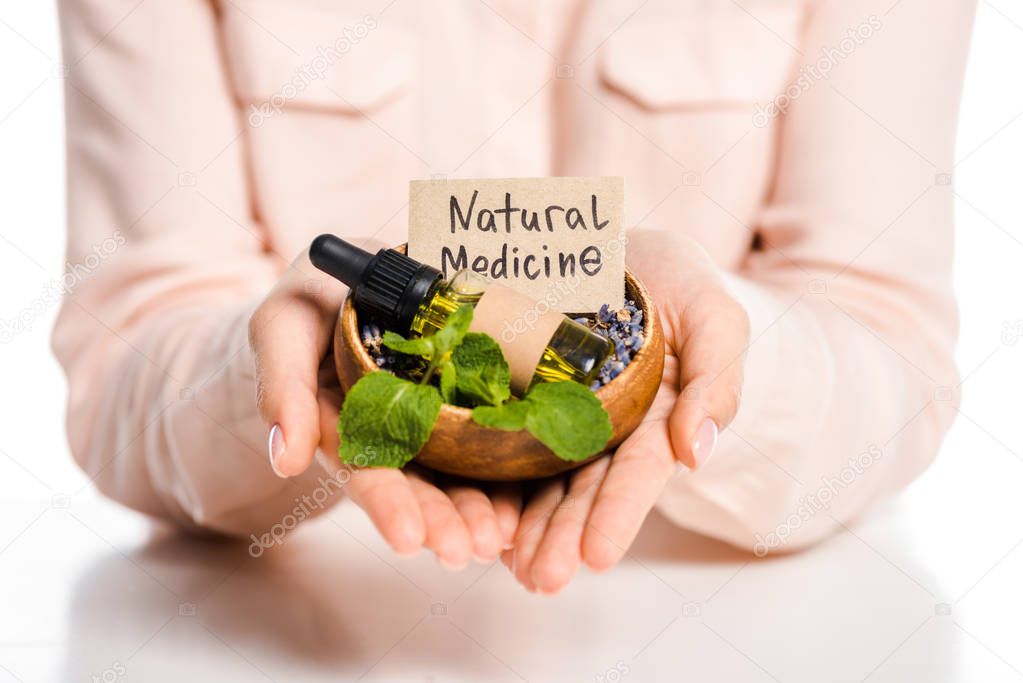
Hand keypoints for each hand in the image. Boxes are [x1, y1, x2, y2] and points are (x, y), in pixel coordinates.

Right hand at [248, 248, 519, 567]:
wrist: (360, 274)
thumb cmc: (312, 299)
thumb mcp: (284, 326)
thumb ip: (283, 386)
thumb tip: (286, 459)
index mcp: (342, 423)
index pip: (365, 471)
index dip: (386, 505)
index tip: (409, 540)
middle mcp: (389, 433)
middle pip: (418, 484)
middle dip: (442, 520)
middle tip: (469, 550)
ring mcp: (431, 421)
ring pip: (457, 473)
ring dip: (478, 510)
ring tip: (499, 539)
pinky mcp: (467, 401)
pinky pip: (490, 440)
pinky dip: (507, 474)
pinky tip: (523, 504)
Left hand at [503, 229, 750, 592]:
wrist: (620, 249)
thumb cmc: (680, 285)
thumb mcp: (715, 320)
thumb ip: (716, 379)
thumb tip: (696, 449)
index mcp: (657, 419)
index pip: (638, 473)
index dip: (618, 514)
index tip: (597, 557)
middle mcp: (607, 429)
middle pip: (583, 489)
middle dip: (563, 536)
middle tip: (539, 580)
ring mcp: (561, 415)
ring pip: (541, 477)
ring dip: (525, 524)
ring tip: (503, 564)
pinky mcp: (520, 394)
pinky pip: (503, 436)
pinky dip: (491, 476)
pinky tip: (476, 511)